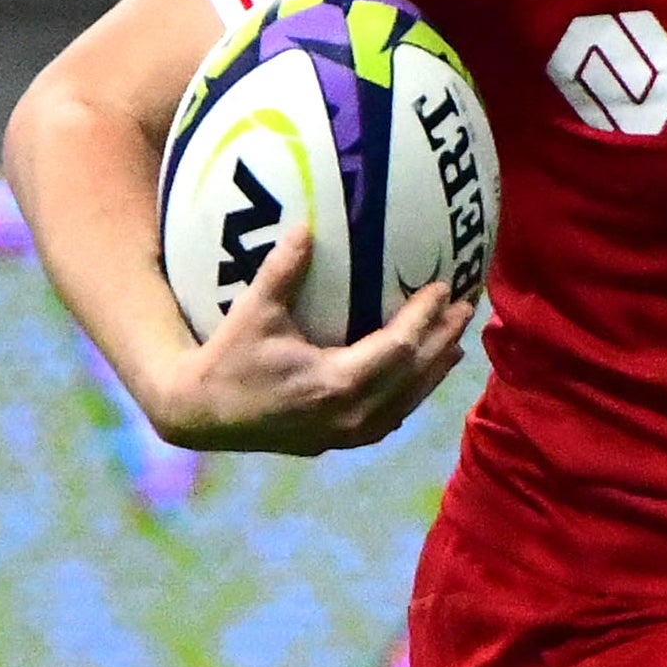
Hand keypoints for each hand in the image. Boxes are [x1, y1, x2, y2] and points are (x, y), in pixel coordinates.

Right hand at [143, 223, 473, 455]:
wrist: (201, 415)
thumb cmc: (227, 359)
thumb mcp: (254, 311)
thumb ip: (283, 270)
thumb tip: (306, 225)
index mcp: (335, 383)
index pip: (399, 348)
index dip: (425, 318)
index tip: (443, 288)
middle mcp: (349, 414)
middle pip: (413, 376)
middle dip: (442, 341)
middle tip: (466, 308)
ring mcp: (345, 433)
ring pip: (405, 403)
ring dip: (432, 371)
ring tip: (455, 344)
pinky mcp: (337, 441)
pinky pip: (388, 418)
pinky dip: (409, 395)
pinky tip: (418, 379)